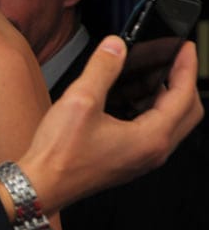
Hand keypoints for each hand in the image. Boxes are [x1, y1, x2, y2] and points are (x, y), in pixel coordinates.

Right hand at [17, 36, 201, 215]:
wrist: (43, 183)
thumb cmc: (61, 154)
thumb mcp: (81, 100)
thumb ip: (102, 68)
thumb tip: (116, 46)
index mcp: (151, 138)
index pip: (183, 96)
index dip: (186, 67)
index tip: (185, 47)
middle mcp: (152, 151)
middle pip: (186, 111)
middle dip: (180, 80)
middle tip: (171, 58)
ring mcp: (141, 157)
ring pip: (168, 120)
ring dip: (161, 93)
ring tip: (142, 71)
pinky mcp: (127, 157)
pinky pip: (150, 128)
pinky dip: (145, 106)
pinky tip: (123, 94)